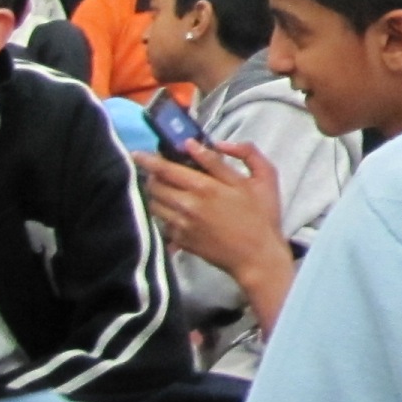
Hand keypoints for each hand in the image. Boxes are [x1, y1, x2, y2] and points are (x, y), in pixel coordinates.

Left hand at [134, 139, 294, 328]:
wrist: (258, 257)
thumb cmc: (262, 216)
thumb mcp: (263, 178)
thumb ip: (242, 153)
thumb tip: (206, 144)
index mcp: (207, 186)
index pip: (166, 168)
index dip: (148, 159)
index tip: (138, 153)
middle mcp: (189, 205)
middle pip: (155, 185)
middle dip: (153, 175)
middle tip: (161, 171)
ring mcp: (183, 224)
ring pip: (154, 203)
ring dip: (157, 194)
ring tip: (168, 190)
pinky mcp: (182, 240)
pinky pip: (162, 222)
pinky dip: (165, 213)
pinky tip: (177, 210)